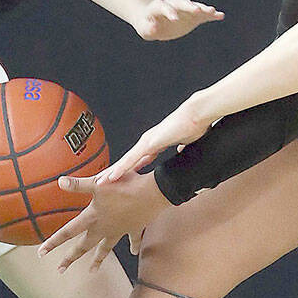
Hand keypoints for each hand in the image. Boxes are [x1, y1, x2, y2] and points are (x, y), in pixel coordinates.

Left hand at [38, 170, 169, 271]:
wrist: (153, 193)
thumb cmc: (126, 186)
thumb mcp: (99, 183)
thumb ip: (78, 184)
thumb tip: (59, 181)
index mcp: (93, 217)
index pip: (68, 231)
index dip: (54, 242)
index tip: (41, 253)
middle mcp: (104, 228)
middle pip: (84, 246)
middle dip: (71, 257)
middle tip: (61, 269)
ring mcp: (120, 230)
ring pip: (106, 248)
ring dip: (98, 259)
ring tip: (92, 271)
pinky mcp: (134, 228)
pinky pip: (132, 239)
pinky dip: (132, 245)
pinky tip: (133, 252)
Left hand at [97, 98, 214, 181]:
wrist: (196, 115)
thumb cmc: (194, 125)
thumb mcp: (186, 142)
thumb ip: (181, 147)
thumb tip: (181, 151)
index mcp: (156, 142)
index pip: (137, 159)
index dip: (128, 169)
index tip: (120, 177)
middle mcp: (147, 142)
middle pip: (127, 161)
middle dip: (115, 172)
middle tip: (102, 182)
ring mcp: (146, 142)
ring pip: (124, 162)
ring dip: (112, 172)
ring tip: (100, 182)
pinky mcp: (148, 144)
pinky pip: (131, 160)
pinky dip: (120, 169)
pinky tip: (112, 177)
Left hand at [133, 0, 223, 40]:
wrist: (153, 20)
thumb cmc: (147, 25)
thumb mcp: (145, 29)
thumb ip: (148, 29)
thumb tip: (154, 28)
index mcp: (160, 7)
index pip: (165, 7)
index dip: (169, 12)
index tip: (174, 19)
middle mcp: (173, 5)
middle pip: (182, 3)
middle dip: (190, 7)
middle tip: (197, 10)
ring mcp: (184, 10)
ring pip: (194, 6)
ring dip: (203, 8)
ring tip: (212, 11)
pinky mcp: (192, 17)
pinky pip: (202, 15)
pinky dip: (211, 15)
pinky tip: (221, 15)